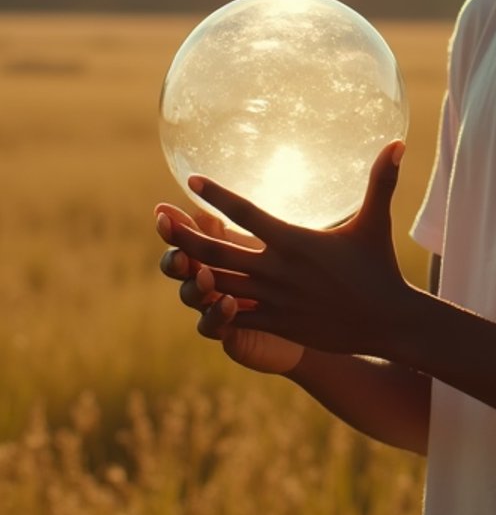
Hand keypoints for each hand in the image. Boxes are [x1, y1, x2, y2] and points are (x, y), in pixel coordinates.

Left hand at [155, 141, 411, 359]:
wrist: (387, 321)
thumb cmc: (379, 268)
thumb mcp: (375, 222)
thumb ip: (380, 181)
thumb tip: (398, 142)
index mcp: (294, 241)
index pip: (246, 212)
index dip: (216, 196)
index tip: (192, 179)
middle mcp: (277, 270)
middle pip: (217, 250)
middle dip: (184, 234)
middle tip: (158, 217)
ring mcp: (273, 300)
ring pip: (218, 283)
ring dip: (190, 269)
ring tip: (166, 254)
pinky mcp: (275, 323)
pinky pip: (233, 314)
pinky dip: (212, 303)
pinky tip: (193, 294)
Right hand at [156, 201, 303, 374]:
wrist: (315, 314)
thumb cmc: (294, 271)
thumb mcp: (279, 241)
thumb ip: (255, 217)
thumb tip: (241, 182)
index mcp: (220, 249)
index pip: (189, 234)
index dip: (174, 224)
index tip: (162, 210)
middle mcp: (211, 277)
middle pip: (180, 266)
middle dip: (174, 255)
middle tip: (178, 251)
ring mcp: (216, 306)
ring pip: (191, 295)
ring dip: (194, 285)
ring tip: (207, 276)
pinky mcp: (231, 332)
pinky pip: (213, 327)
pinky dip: (215, 317)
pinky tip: (228, 304)